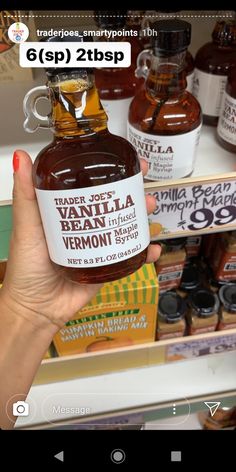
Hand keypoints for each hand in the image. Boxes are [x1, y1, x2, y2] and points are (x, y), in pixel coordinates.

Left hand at [0, 150, 160, 330]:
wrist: (36, 310)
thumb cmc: (26, 267)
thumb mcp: (26, 226)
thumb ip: (25, 194)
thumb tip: (20, 156)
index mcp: (66, 212)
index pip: (91, 185)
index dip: (109, 171)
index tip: (126, 160)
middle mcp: (85, 226)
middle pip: (114, 203)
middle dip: (133, 192)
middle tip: (144, 186)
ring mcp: (98, 246)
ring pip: (126, 226)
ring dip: (142, 216)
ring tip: (149, 209)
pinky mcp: (107, 267)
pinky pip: (130, 257)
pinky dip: (145, 252)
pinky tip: (153, 248)